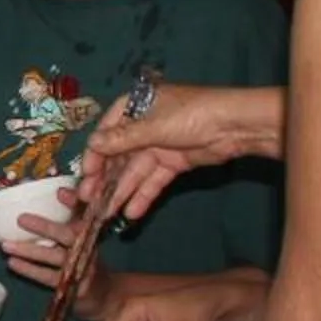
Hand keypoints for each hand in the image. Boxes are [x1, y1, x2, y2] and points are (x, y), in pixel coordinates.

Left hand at [0, 187, 103, 308]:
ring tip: (5, 245)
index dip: (74, 202)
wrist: (105, 295)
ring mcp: (83, 268)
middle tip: (21, 218)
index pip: (85, 213)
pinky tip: (13, 263)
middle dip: (46, 227)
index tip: (59, 193)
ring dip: (29, 251)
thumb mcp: (83, 236)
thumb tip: (60, 191)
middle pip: (69, 235)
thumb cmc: (86, 259)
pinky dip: (30, 270)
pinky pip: (49, 277)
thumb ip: (72, 214)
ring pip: (55, 257)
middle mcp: (88, 248)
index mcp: (90, 231)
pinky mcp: (74, 287)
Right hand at [83, 84, 285, 222]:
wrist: (235, 126)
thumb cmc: (191, 115)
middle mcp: (144, 126)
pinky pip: (153, 180)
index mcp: (136, 107)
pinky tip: (131, 212)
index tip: (86, 175)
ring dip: (121, 191)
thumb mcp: (153, 126)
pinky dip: (143, 195)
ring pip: (135, 171)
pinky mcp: (173, 163)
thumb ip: (122, 139)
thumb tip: (92, 144)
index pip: (107, 131)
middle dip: (104, 179)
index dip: (95, 154)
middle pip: (118, 155)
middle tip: (90, 201)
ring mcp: (159, 145)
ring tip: (106, 213)